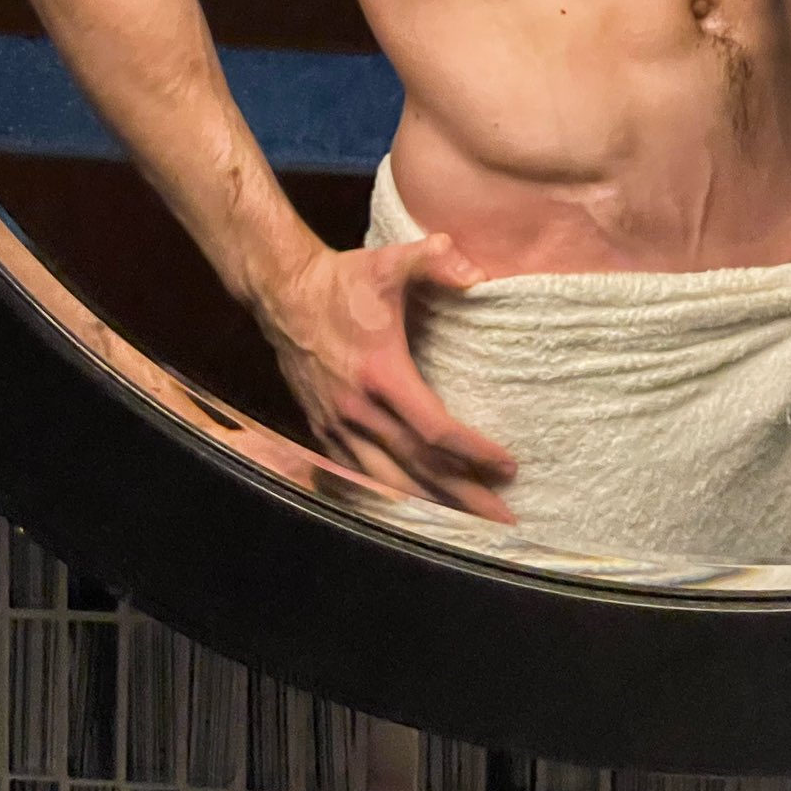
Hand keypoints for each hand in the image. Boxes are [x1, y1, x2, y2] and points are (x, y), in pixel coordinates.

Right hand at [258, 235, 518, 522]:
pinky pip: (359, 477)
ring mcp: (336, 426)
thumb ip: (434, 260)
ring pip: (387, 483)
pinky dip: (389, 499)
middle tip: (504, 524)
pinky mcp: (323, 430)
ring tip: (466, 530)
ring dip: (429, 509)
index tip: (507, 466)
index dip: (472, 453)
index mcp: (380, 375)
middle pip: (417, 470)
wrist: (283, 294)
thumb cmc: (343, 281)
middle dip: (463, 499)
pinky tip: (412, 514)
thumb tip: (478, 275)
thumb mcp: (391, 261)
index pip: (434, 430)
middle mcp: (357, 411)